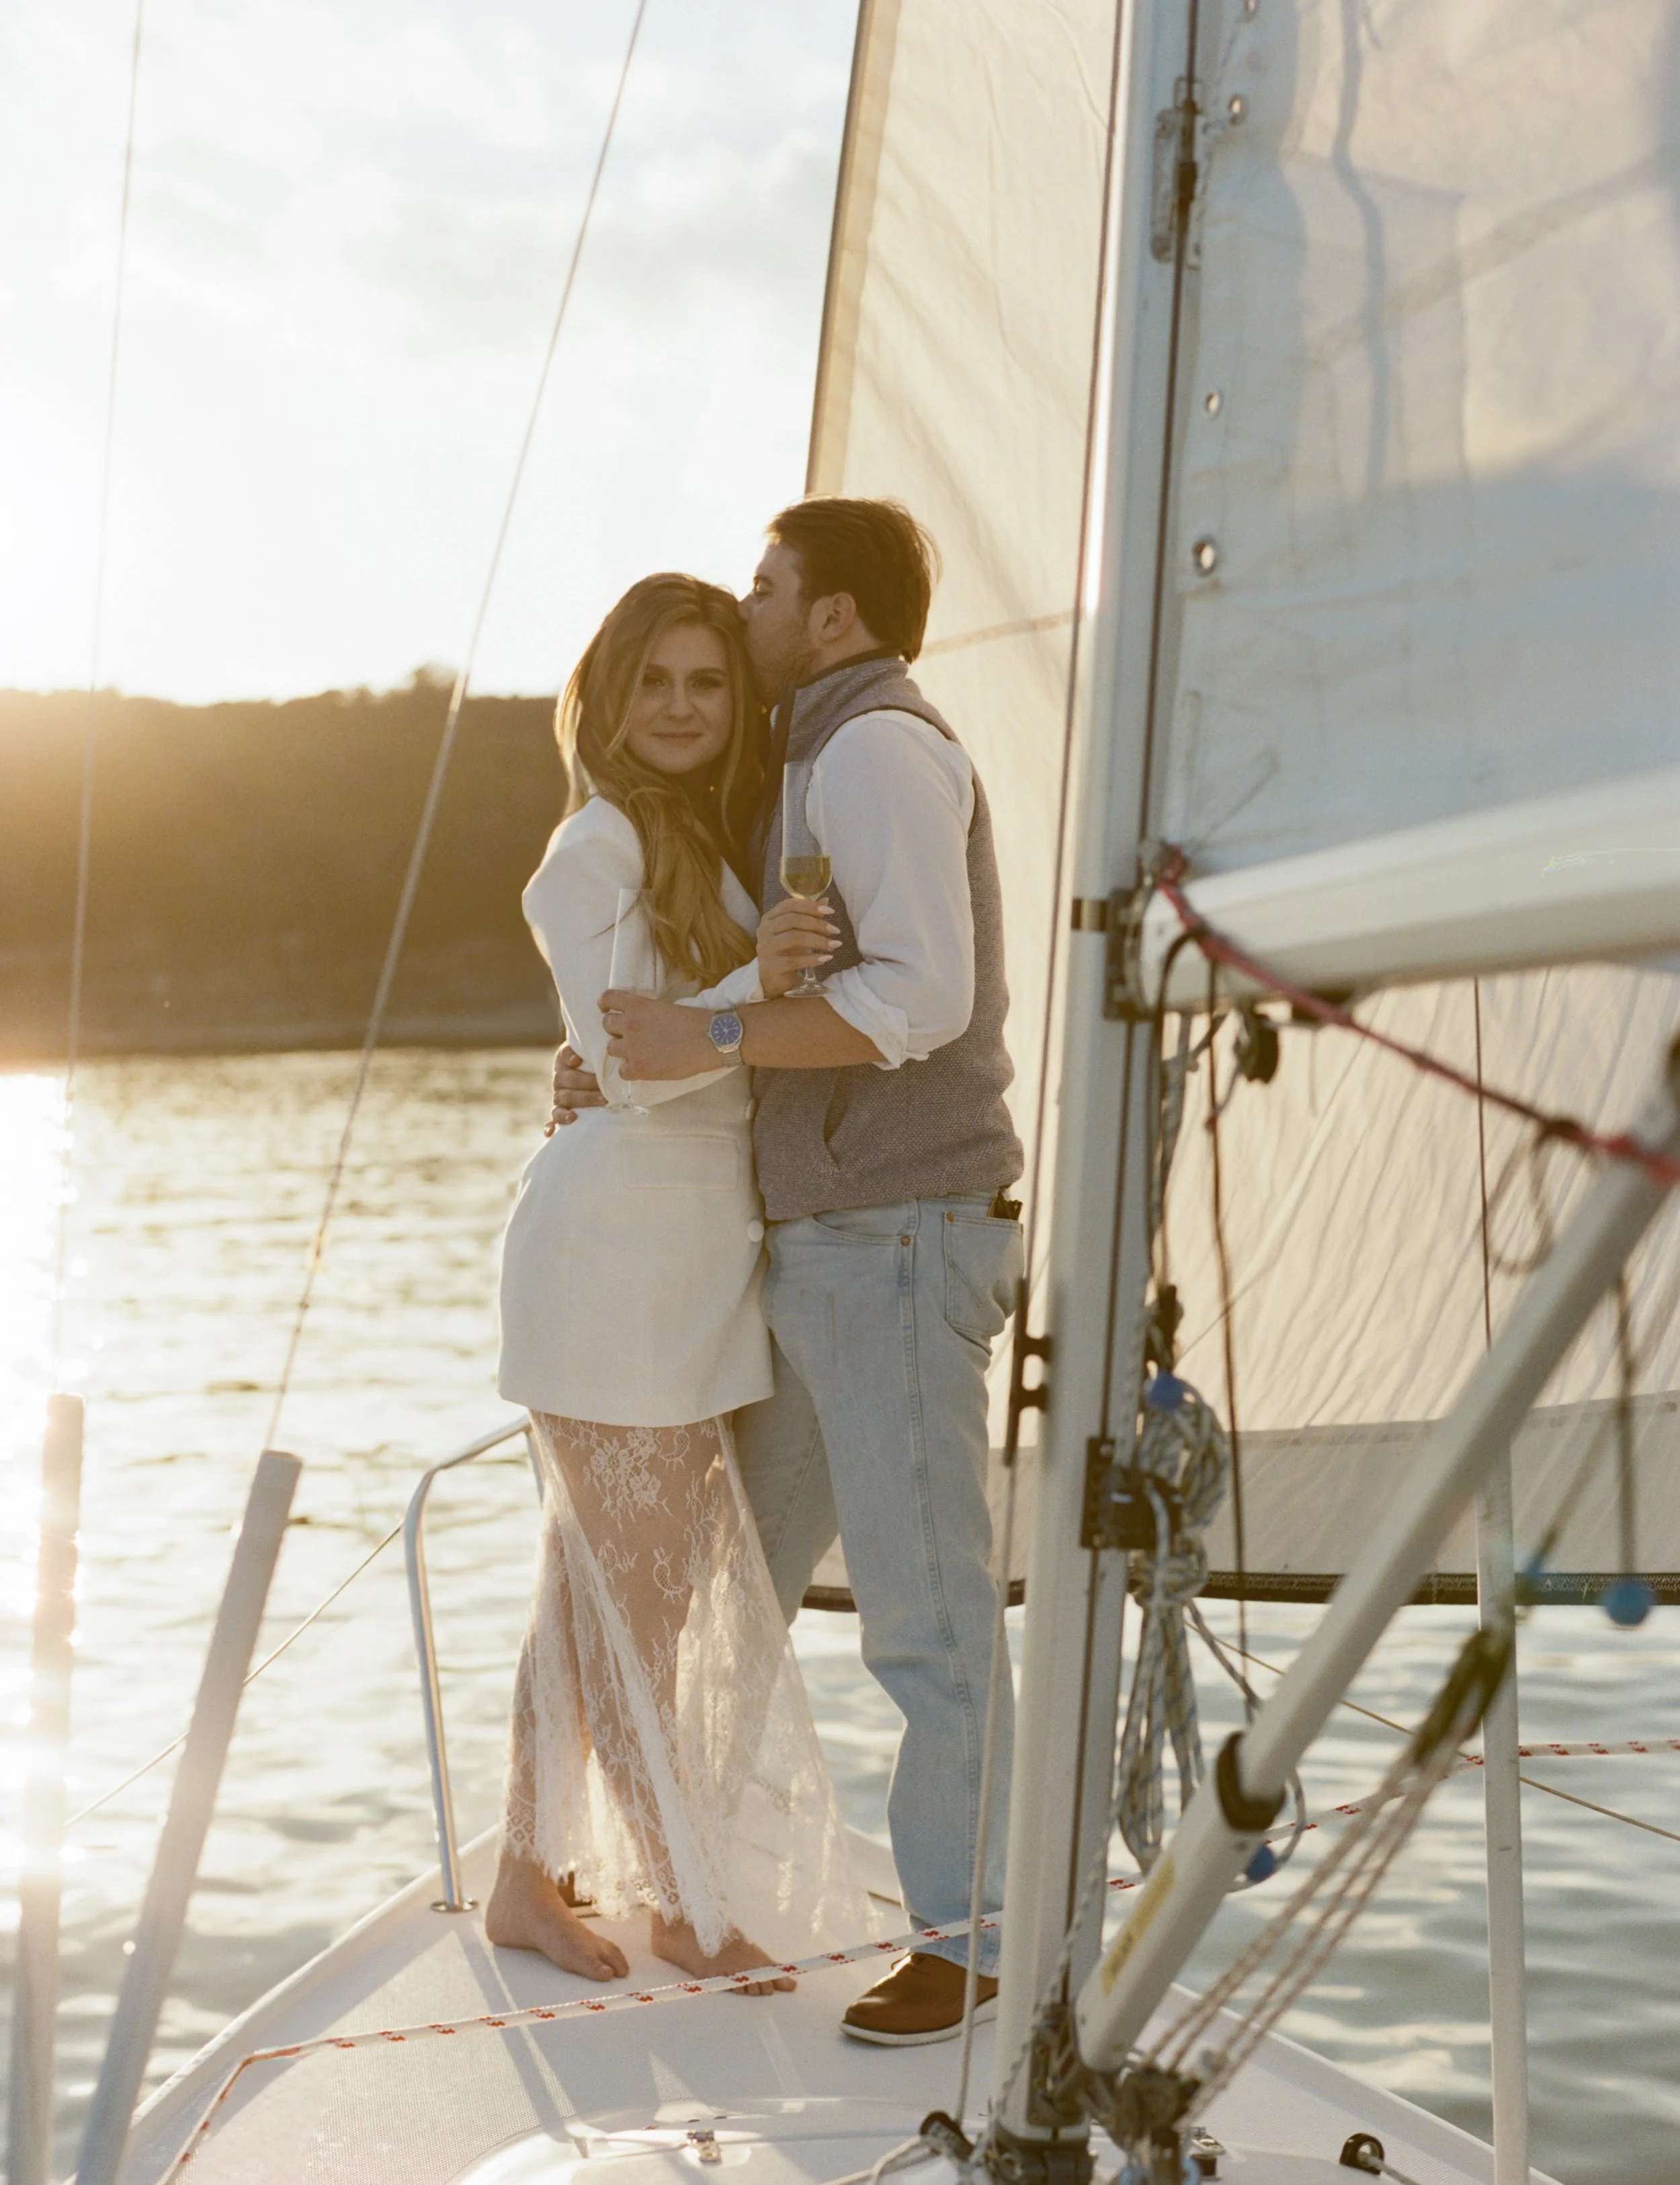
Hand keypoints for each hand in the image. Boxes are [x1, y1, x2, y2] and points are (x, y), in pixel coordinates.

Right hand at [545, 1043, 604, 1133]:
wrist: (591, 1076)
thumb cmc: (596, 1063)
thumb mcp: (595, 1052)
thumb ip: (598, 1050)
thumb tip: (611, 1048)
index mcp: (564, 1061)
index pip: (564, 1056)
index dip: (569, 1058)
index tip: (577, 1061)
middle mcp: (559, 1078)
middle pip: (567, 1081)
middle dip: (587, 1084)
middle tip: (605, 1090)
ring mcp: (558, 1096)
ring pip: (562, 1099)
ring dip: (581, 1101)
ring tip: (598, 1103)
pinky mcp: (558, 1111)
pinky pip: (552, 1119)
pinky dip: (550, 1126)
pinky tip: (551, 1132)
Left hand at [600, 991, 717, 1079]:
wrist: (711, 1039)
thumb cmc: (696, 1020)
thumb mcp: (666, 1007)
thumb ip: (648, 1013)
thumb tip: (642, 1021)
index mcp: (638, 1005)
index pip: (608, 998)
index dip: (605, 1004)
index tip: (608, 1009)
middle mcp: (629, 1024)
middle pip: (607, 1025)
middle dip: (616, 1029)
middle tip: (631, 1034)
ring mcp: (632, 1048)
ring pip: (611, 1049)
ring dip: (622, 1050)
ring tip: (638, 1053)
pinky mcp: (639, 1069)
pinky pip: (622, 1072)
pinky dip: (630, 1070)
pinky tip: (642, 1068)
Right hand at [756, 895, 839, 998]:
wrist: (772, 980)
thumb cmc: (785, 952)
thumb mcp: (796, 932)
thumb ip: (808, 917)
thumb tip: (825, 901)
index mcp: (769, 918)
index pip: (789, 905)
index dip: (810, 906)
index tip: (830, 911)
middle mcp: (764, 930)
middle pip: (793, 920)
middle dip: (817, 924)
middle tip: (835, 931)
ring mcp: (765, 948)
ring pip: (794, 938)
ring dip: (818, 940)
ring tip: (834, 945)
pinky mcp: (770, 966)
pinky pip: (794, 961)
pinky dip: (812, 959)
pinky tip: (826, 958)